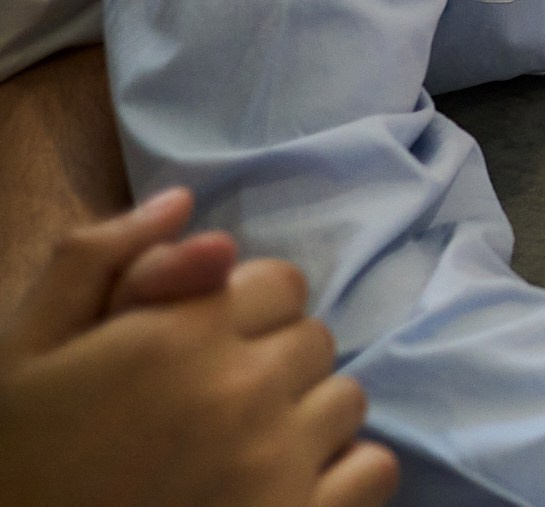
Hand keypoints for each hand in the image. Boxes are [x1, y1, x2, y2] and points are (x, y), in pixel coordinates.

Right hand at [0, 188, 396, 506]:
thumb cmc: (17, 454)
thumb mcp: (26, 349)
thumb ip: (97, 261)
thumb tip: (180, 201)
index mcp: (179, 336)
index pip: (281, 283)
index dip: (246, 309)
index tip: (204, 346)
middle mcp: (241, 390)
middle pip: (314, 339)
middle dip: (273, 359)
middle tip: (216, 402)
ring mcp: (277, 461)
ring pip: (346, 400)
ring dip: (307, 415)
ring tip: (248, 444)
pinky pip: (374, 469)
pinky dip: (344, 473)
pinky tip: (289, 483)